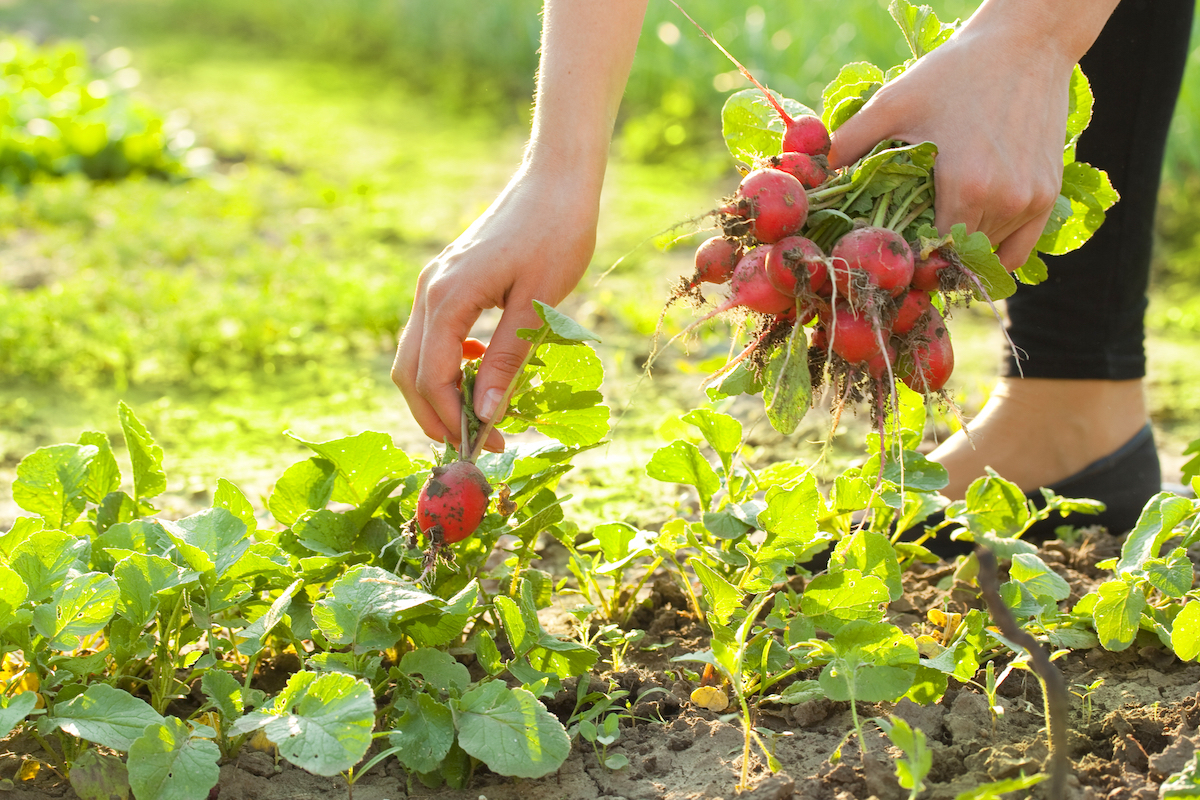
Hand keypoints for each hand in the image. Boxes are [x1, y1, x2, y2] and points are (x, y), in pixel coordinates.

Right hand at [392, 163, 598, 451]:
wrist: (556, 180)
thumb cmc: (557, 234)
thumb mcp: (538, 304)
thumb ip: (507, 359)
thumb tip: (485, 415)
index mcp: (448, 298)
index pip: (433, 377)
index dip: (453, 420)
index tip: (485, 448)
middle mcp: (430, 291)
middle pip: (410, 372)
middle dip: (436, 415)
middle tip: (476, 445)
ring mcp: (434, 283)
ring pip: (415, 355)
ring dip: (439, 392)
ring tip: (479, 416)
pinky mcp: (447, 280)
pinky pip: (432, 334)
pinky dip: (447, 363)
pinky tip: (482, 369)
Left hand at [828, 12, 1076, 269]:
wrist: (1027, 45)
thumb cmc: (954, 73)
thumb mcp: (893, 103)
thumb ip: (849, 143)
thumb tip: (809, 176)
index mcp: (965, 187)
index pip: (929, 254)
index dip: (905, 257)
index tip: (886, 252)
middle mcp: (1003, 202)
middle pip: (955, 258)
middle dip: (926, 258)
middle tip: (902, 249)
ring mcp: (1030, 202)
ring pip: (985, 256)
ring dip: (958, 254)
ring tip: (931, 239)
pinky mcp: (1046, 197)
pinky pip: (1017, 251)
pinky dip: (991, 255)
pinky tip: (966, 243)